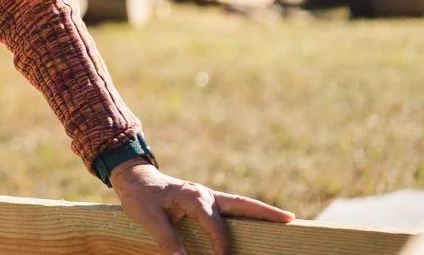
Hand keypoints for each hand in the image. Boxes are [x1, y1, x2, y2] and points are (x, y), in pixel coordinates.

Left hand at [110, 160, 293, 254]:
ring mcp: (207, 196)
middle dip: (265, 212)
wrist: (133, 178)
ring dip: (261, 211)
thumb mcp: (148, 217)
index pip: (216, 225)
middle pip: (241, 203)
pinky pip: (230, 209)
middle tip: (291, 219)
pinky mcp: (205, 201)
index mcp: (194, 196)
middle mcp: (205, 194)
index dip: (222, 246)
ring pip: (240, 204)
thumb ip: (167, 239)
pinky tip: (257, 222)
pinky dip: (246, 214)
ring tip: (286, 219)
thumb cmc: (140, 196)